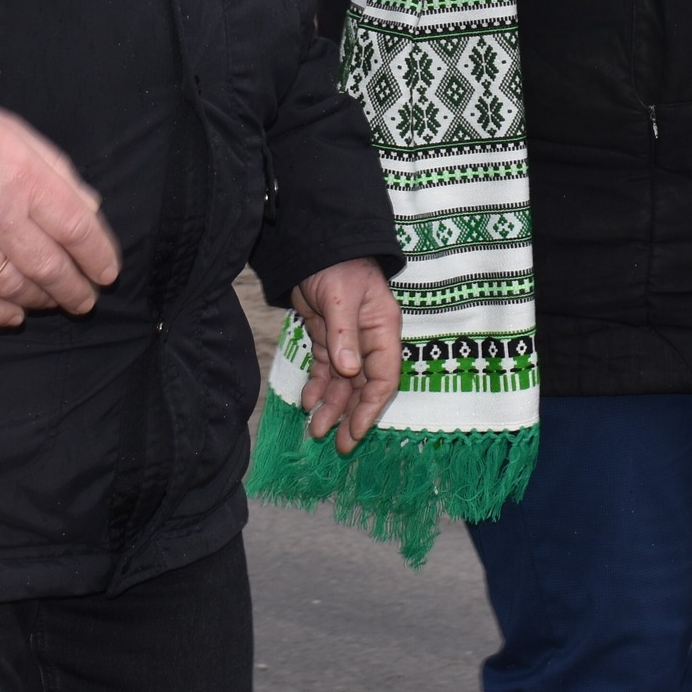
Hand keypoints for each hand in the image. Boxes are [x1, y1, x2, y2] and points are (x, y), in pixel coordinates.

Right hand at [0, 100, 119, 328]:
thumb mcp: (25, 140)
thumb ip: (62, 176)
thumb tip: (92, 212)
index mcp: (25, 180)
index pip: (76, 229)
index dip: (98, 256)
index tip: (108, 272)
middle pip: (50, 267)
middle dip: (76, 290)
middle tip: (87, 301)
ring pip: (15, 288)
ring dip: (43, 302)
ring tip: (56, 303)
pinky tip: (16, 316)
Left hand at [291, 258, 401, 453]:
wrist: (316, 245)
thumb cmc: (338, 265)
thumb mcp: (341, 297)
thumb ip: (344, 334)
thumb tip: (350, 371)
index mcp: (382, 329)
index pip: (384, 376)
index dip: (372, 405)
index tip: (357, 429)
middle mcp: (369, 340)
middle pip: (364, 386)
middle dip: (352, 415)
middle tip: (340, 446)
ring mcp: (349, 342)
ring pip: (343, 383)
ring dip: (332, 407)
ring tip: (315, 431)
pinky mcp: (328, 339)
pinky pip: (326, 371)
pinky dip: (318, 387)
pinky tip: (306, 402)